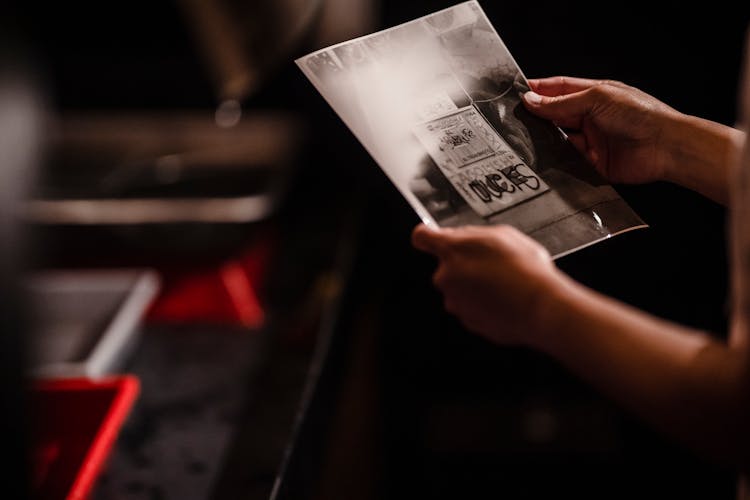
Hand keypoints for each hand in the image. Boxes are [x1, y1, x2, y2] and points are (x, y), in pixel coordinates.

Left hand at [411, 223, 564, 345]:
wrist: (539, 307)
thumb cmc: (525, 270)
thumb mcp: (503, 234)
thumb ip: (474, 234)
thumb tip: (465, 237)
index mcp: (452, 250)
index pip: (422, 237)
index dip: (427, 236)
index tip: (431, 237)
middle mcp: (446, 277)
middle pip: (446, 268)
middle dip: (464, 267)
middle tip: (492, 266)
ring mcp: (455, 302)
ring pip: (460, 290)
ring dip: (476, 287)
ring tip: (503, 284)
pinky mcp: (467, 321)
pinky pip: (472, 309)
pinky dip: (485, 305)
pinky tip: (505, 300)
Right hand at [522, 76, 680, 184]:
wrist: (666, 147)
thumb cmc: (641, 115)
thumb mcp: (596, 100)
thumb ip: (561, 103)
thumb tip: (532, 100)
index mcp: (593, 95)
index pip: (558, 90)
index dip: (538, 90)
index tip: (516, 93)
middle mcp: (590, 117)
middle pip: (555, 116)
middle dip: (536, 117)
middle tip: (514, 119)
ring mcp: (591, 141)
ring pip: (558, 140)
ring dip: (544, 140)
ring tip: (527, 140)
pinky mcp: (592, 164)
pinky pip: (568, 163)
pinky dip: (557, 161)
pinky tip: (546, 159)